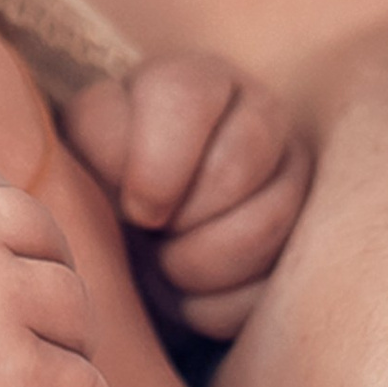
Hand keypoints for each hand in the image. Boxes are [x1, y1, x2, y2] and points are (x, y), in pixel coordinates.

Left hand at [62, 55, 310, 339]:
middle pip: (239, 160)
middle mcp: (254, 111)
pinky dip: (221, 304)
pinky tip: (192, 294)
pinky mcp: (306, 233)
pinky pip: (274, 280)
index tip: (131, 210)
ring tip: (166, 267)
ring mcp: (292, 169)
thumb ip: (97, 151)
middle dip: (184, 218)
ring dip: (200, 264)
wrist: (131, 249)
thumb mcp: (81, 161)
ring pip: (269, 221)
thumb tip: (139, 201)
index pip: (185, 98)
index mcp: (189, 82)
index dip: (156, 166)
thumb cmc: (98, 195)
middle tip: (151, 235)